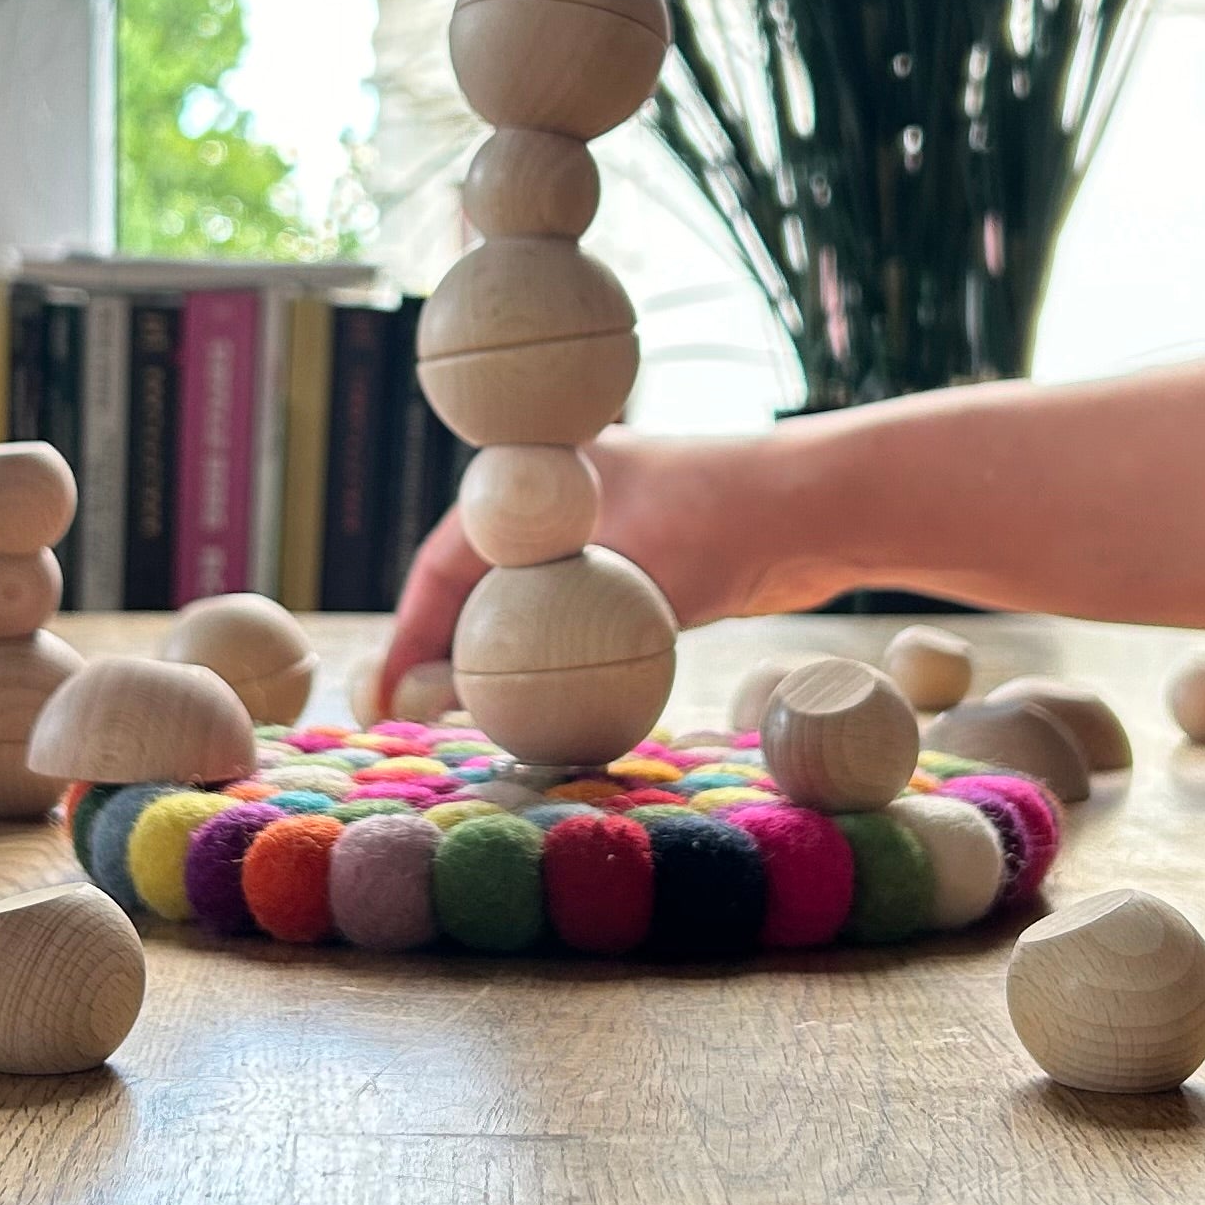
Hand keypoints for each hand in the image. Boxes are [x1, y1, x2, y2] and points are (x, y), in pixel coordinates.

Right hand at [371, 425, 855, 712]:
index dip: (407, 634)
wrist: (822, 508)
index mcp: (538, 482)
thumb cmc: (720, 526)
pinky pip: (570, 614)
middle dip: (439, 650)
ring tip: (462, 722)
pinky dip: (548, 654)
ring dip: (493, 656)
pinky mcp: (642, 561)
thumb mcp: (616, 588)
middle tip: (407, 720)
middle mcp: (559, 500)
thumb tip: (436, 701)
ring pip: (523, 603)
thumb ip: (526, 643)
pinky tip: (540, 703)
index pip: (443, 564)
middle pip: (474, 583)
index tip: (383, 698)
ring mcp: (600, 529)